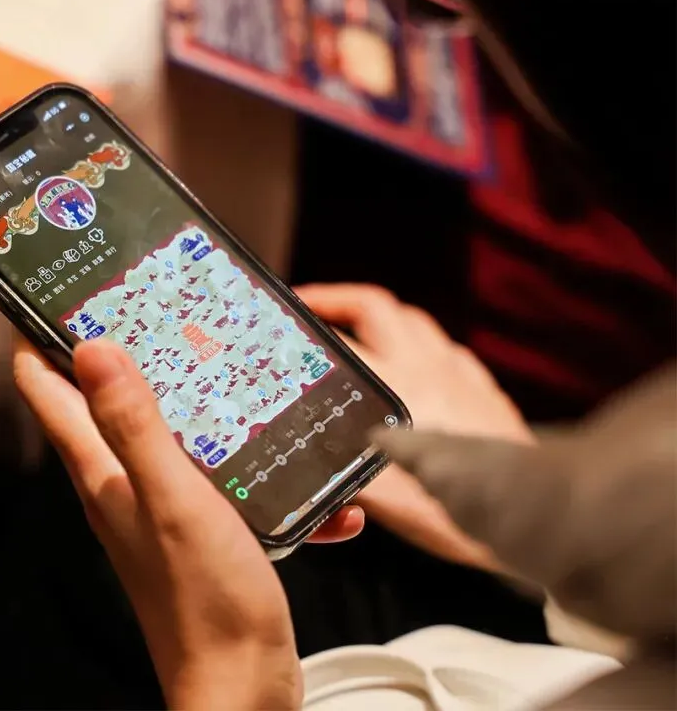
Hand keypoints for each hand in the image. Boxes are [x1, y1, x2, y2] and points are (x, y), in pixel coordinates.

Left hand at [13, 337, 362, 709]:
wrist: (244, 684)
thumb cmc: (205, 603)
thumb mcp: (172, 499)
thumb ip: (133, 425)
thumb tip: (90, 349)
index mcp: (102, 472)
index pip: (47, 388)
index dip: (40, 334)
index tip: (56, 286)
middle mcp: (120, 483)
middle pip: (104, 398)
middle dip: (127, 348)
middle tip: (160, 302)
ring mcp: (158, 504)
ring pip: (165, 428)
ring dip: (193, 397)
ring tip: (232, 363)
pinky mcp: (198, 525)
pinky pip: (216, 472)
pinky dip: (246, 461)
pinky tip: (289, 467)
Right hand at [295, 284, 533, 570]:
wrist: (530, 512)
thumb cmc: (454, 509)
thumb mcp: (380, 501)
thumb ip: (339, 475)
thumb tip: (307, 467)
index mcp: (393, 389)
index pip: (337, 342)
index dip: (304, 327)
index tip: (282, 318)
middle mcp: (425, 367)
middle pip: (374, 307)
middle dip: (336, 299)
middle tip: (308, 306)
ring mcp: (457, 371)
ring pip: (411, 320)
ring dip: (377, 316)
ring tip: (354, 326)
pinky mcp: (482, 386)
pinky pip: (445, 347)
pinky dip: (418, 343)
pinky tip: (412, 360)